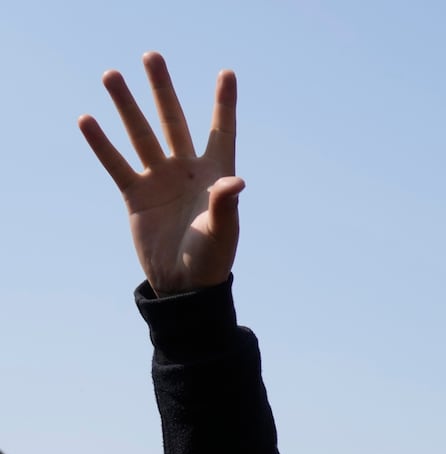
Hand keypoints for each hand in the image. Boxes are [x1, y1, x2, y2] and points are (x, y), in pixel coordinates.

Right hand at [80, 52, 241, 294]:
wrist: (183, 284)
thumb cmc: (212, 259)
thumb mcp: (223, 232)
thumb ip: (226, 204)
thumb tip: (236, 181)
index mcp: (216, 175)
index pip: (221, 131)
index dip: (224, 103)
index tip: (227, 72)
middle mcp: (186, 170)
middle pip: (173, 121)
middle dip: (162, 89)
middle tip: (151, 56)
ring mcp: (159, 180)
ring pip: (141, 135)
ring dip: (126, 106)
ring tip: (112, 75)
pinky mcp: (135, 194)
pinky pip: (116, 163)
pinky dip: (102, 144)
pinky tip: (88, 119)